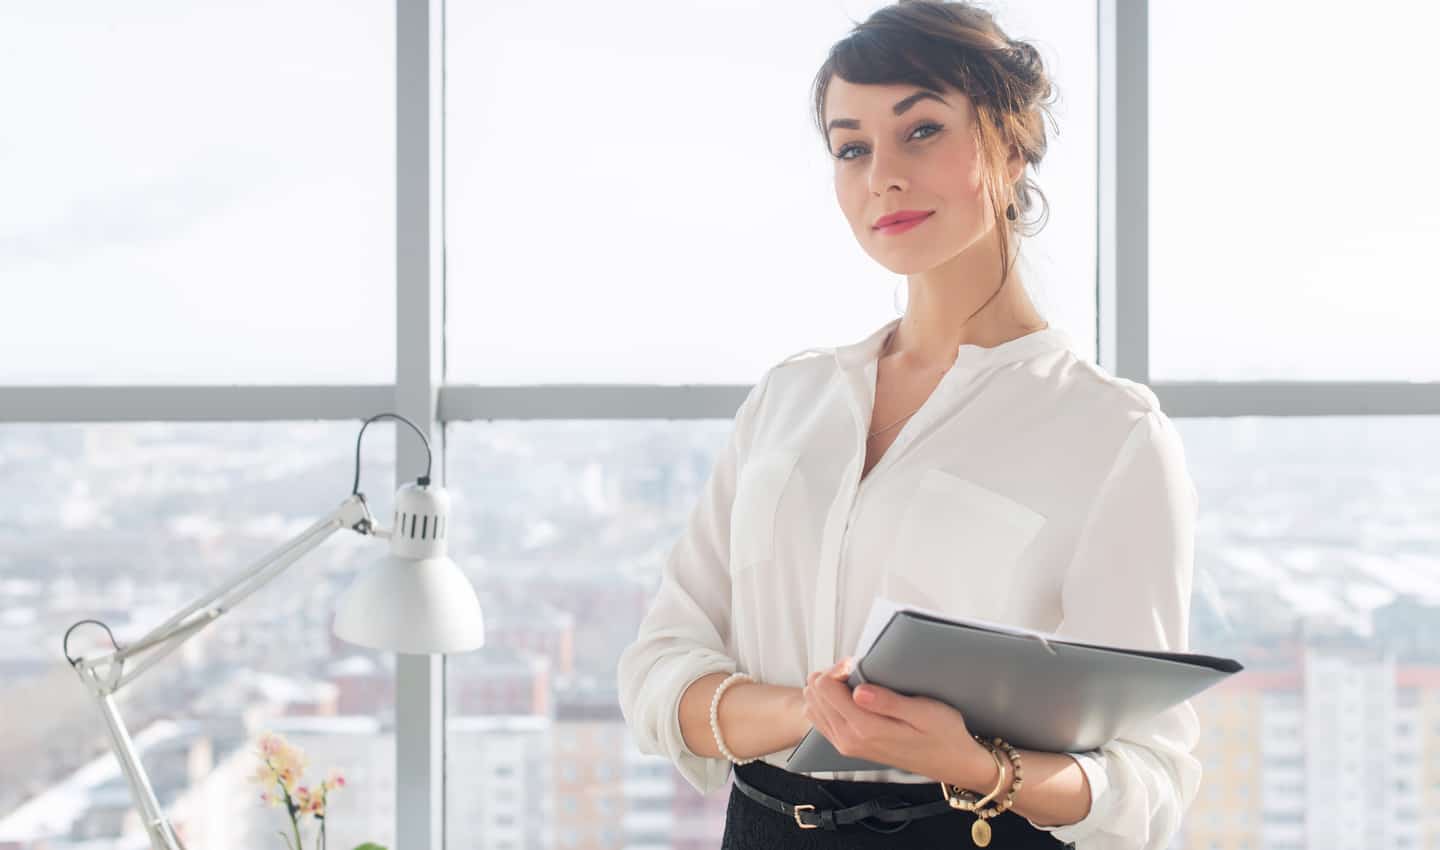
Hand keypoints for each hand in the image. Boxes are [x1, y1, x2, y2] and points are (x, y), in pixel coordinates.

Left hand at [801, 656, 989, 785]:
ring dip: (828, 688)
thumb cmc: (943, 734)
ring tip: (855, 682)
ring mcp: (846, 745)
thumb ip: (888, 702)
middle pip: (814, 694)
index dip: (838, 667)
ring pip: (813, 706)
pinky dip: (829, 702)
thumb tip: (857, 691)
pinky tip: (851, 697)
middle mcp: (849, 740)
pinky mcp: (848, 746)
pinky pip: (821, 719)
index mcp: (865, 729)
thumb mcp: (924, 712)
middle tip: (858, 670)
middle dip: (831, 675)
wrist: (951, 763)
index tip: (859, 663)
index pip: (825, 687)